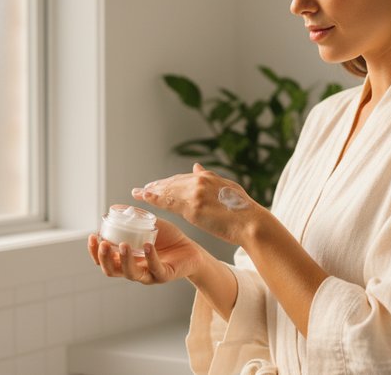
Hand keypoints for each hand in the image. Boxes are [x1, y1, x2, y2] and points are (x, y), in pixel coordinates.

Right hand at [88, 213, 204, 284]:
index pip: (104, 260)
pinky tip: (147, 246)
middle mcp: (134, 269)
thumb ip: (132, 218)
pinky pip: (155, 269)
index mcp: (126, 259)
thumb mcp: (148, 225)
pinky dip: (150, 257)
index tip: (92, 236)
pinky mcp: (164, 275)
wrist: (191, 249)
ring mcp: (148, 274)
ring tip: (124, 245)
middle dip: (104, 258)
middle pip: (111, 270)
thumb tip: (114, 207)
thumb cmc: (167, 239)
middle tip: (104, 244)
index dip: (94, 251)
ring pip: (130, 273)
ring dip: (124, 260)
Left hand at [132, 163, 265, 245]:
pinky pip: (169, 203)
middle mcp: (200, 181)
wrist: (252, 223)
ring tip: (139, 194)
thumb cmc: (244, 211)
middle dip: (156, 187)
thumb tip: (196, 167)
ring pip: (168, 192)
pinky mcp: (194, 208)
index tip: (156, 185)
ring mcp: (196, 194)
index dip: (168, 183)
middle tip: (141, 190)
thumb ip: (210, 178)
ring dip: (151, 193)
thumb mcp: (228, 188)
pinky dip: (155, 200)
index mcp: (209, 177)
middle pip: (172, 183)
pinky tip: (145, 198)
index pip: (182, 178)